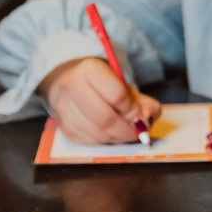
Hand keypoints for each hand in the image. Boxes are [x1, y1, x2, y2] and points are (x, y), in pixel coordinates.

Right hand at [39, 57, 161, 145]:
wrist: (69, 83)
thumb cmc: (103, 84)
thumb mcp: (124, 84)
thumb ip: (143, 101)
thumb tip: (146, 120)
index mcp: (90, 70)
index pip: (117, 95)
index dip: (132, 109)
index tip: (139, 113)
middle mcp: (73, 87)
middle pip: (105, 119)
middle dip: (126, 130)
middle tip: (137, 131)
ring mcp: (64, 109)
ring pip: (98, 134)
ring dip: (117, 138)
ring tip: (125, 131)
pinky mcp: (64, 127)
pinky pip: (90, 142)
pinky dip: (106, 141)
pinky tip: (110, 133)